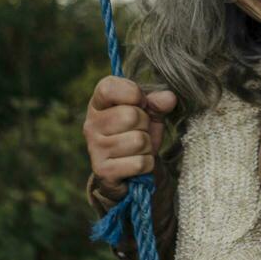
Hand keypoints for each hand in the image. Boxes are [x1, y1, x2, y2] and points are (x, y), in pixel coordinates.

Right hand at [83, 76, 177, 201]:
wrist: (130, 171)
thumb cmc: (137, 133)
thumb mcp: (150, 113)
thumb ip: (158, 102)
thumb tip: (169, 98)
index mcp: (98, 104)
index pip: (108, 88)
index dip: (133, 93)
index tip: (142, 102)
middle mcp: (91, 124)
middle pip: (131, 116)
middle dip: (146, 125)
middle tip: (140, 131)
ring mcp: (95, 148)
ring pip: (138, 141)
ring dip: (147, 147)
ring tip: (138, 149)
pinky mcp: (103, 171)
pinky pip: (139, 163)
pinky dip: (146, 164)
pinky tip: (136, 164)